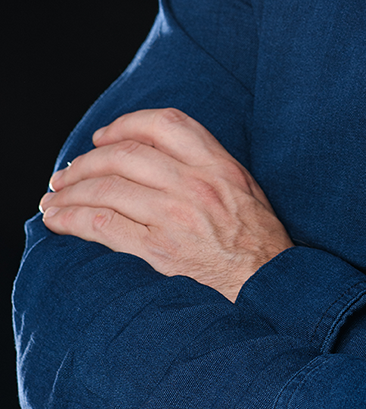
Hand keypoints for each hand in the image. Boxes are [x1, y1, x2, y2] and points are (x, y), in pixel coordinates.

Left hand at [39, 108, 292, 300]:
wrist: (268, 284)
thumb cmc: (257, 237)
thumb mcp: (243, 186)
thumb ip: (205, 163)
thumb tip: (157, 151)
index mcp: (217, 164)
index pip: (163, 123)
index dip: (124, 124)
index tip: (102, 136)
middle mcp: (194, 184)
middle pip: (124, 154)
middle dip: (86, 161)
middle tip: (66, 173)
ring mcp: (174, 216)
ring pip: (106, 188)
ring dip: (71, 190)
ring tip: (53, 197)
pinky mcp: (157, 250)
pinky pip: (102, 226)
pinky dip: (72, 220)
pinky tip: (57, 221)